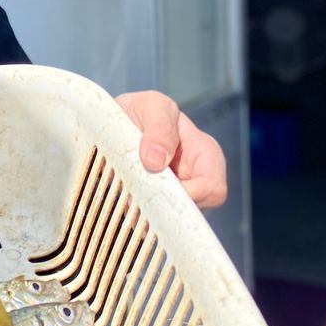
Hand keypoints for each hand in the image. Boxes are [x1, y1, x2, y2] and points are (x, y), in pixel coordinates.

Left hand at [114, 91, 227, 209]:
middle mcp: (194, 179)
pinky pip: (149, 220)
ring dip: (146, 207)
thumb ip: (159, 128)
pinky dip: (135, 211)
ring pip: (169, 218)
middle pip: (193, 211)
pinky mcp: (154, 204)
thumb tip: (156, 160)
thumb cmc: (140, 110)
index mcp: (203, 154)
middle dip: (165, 204)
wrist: (112, 120)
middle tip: (136, 188)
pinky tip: (122, 193)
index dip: (190, 194)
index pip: (213, 188)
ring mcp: (175, 194)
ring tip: (126, 185)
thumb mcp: (152, 106)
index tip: (158, 185)